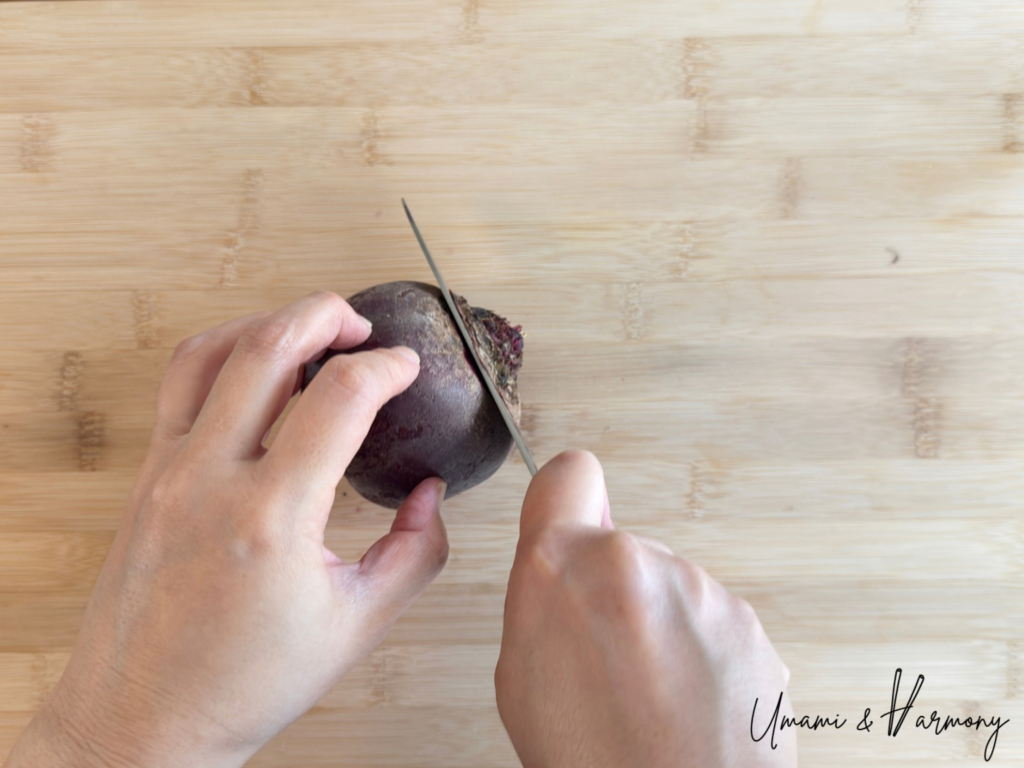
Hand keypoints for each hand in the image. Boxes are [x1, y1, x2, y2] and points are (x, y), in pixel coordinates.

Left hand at [4, 292, 448, 767]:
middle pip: (268, 347)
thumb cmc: (245, 683)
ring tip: (307, 330)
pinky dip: (220, 354)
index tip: (407, 367)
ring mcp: (167, 473)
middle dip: (325, 315)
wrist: (143, 721)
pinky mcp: (145, 478)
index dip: (386, 367)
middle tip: (360, 324)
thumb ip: (416, 552)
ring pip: (210, 353)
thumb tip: (431, 493)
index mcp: (272, 518)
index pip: (339, 398)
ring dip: (266, 324)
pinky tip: (251, 366)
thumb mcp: (358, 625)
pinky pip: (177, 386)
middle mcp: (209, 480)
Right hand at [494, 450, 795, 767]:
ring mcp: (699, 589)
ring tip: (648, 695)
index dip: (566, 500)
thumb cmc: (595, 762)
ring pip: (665, 586)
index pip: (567, 474)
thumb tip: (564, 558)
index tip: (571, 521)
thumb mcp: (521, 676)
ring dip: (656, 624)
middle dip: (610, 589)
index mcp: (562, 567)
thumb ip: (543, 596)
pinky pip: (709, 619)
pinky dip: (698, 651)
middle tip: (603, 659)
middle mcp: (633, 563)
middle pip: (617, 548)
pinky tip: (685, 703)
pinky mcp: (747, 621)